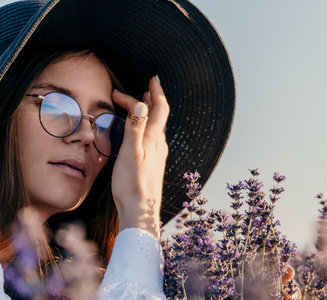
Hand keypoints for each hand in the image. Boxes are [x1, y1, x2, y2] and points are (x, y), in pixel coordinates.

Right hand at [110, 76, 168, 238]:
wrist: (140, 211)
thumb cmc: (132, 184)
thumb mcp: (130, 154)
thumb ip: (135, 128)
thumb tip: (142, 104)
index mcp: (154, 139)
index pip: (160, 108)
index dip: (157, 92)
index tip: (153, 78)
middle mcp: (159, 144)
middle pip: (158, 115)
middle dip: (150, 99)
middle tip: (142, 88)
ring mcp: (158, 154)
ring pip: (156, 126)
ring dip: (149, 112)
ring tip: (143, 103)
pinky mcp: (153, 163)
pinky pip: (152, 137)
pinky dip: (146, 126)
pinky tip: (141, 132)